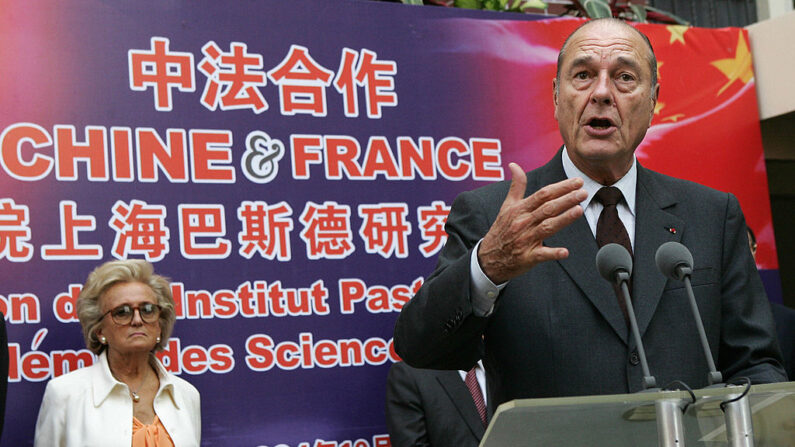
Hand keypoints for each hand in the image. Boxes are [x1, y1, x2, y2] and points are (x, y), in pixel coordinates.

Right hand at [478, 163, 586, 283]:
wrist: (488, 258)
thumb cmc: (501, 230)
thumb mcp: (506, 206)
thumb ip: (516, 186)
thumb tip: (514, 165)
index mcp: (519, 209)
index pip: (542, 194)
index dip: (560, 187)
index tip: (577, 182)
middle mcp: (523, 223)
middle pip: (547, 208)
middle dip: (566, 199)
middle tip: (583, 192)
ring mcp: (525, 240)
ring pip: (547, 227)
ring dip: (563, 219)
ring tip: (579, 210)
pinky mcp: (527, 257)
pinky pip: (541, 254)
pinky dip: (553, 253)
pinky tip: (565, 252)